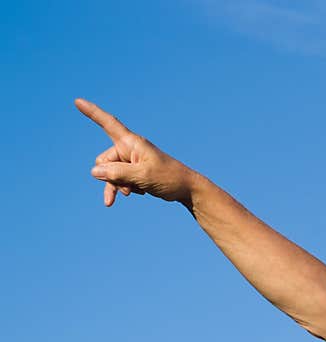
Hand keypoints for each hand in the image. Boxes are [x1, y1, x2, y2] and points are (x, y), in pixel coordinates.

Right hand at [74, 98, 195, 206]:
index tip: (77, 101)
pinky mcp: (134, 172)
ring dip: (117, 186)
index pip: (108, 123)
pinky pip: (118, 181)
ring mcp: (131, 161)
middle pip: (103, 162)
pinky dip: (124, 188)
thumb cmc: (168, 177)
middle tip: (128, 188)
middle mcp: (129, 149)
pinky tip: (139, 193)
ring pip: (109, 174)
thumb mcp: (142, 176)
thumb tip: (94, 172)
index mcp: (131, 142)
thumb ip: (117, 173)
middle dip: (109, 177)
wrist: (185, 189)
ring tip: (132, 194)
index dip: (92, 112)